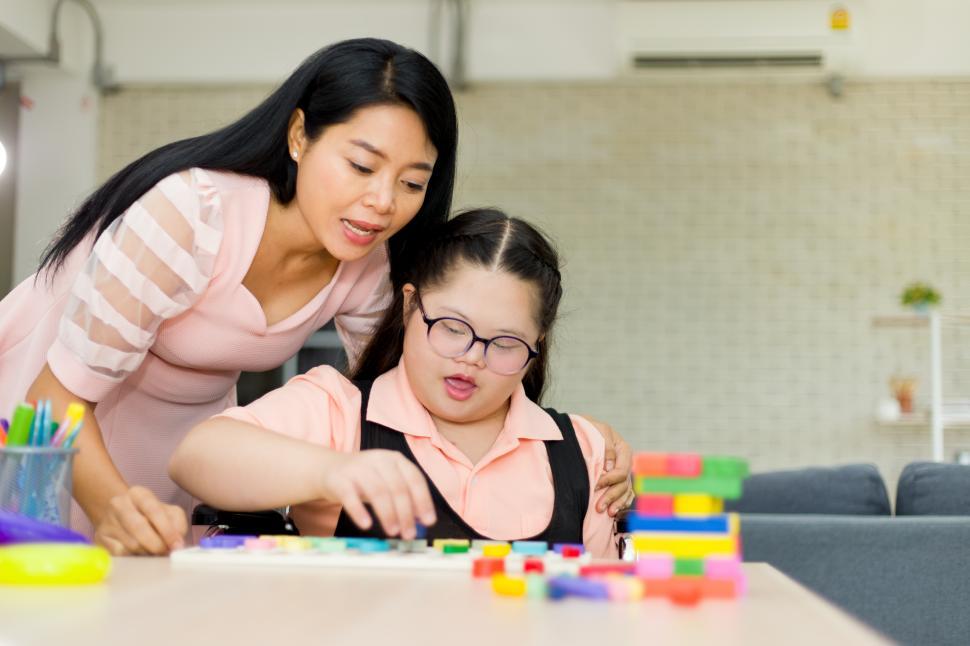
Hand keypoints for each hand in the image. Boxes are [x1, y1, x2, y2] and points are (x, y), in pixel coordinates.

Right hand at [93, 486, 187, 555]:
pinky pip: (120, 554)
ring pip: (131, 544)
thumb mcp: (168, 512)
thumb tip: (178, 543)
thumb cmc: (149, 515)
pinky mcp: (100, 538)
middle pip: (139, 528)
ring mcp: (107, 521)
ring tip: (154, 552)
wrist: (119, 515)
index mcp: (138, 493)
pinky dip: (134, 557)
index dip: (167, 530)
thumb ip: (177, 524)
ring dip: (147, 552)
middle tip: (166, 552)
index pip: (154, 510)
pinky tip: (139, 553)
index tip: (176, 545)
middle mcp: (119, 504)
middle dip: (157, 544)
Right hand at [319, 450, 436, 539]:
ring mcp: (358, 468)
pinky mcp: (339, 479)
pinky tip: (366, 524)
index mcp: (395, 459)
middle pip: (397, 487)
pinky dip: (359, 511)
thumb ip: (405, 497)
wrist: (330, 469)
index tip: (429, 521)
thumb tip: (423, 520)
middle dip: (406, 513)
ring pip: (377, 491)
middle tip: (409, 533)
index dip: (423, 501)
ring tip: (393, 532)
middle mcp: (379, 459)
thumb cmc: (366, 479)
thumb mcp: (387, 482)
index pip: (415, 479)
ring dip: (387, 514)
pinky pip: (350, 496)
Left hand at [582, 416, 634, 516]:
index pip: (621, 471)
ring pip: (625, 491)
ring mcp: (624, 471)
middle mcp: (626, 462)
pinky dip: (623, 503)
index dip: (609, 480)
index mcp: (623, 450)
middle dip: (611, 496)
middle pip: (623, 484)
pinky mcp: (619, 479)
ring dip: (617, 503)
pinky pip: (627, 494)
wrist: (585, 429)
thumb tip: (609, 467)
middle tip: (598, 507)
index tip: (595, 486)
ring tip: (607, 513)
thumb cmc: (591, 429)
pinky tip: (615, 511)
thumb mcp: (599, 430)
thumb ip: (607, 446)